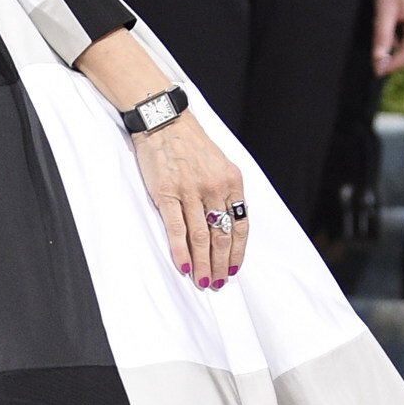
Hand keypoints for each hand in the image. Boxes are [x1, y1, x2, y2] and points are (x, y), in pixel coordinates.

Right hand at [131, 113, 251, 288]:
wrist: (164, 121)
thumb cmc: (191, 144)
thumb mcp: (219, 164)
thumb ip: (225, 191)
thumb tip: (225, 224)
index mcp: (232, 181)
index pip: (240, 225)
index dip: (238, 251)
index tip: (233, 269)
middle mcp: (215, 187)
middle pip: (222, 236)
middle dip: (221, 263)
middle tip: (218, 283)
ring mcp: (190, 191)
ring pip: (201, 237)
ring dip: (203, 263)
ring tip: (204, 281)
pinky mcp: (166, 193)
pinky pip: (177, 229)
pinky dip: (181, 252)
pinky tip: (184, 267)